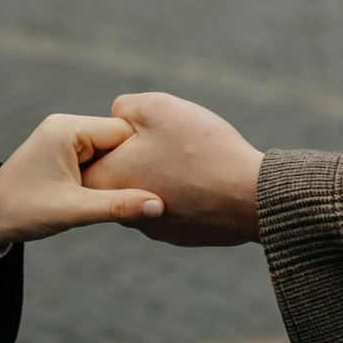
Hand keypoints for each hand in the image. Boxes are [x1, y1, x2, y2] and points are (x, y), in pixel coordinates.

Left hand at [0, 114, 163, 247]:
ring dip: (122, 172)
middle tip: (156, 190)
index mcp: (68, 129)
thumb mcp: (73, 210)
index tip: (162, 179)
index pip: (123, 132)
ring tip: (142, 194)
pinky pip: (100, 158)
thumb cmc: (23, 210)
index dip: (142, 155)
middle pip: (119, 140)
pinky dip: (110, 176)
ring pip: (111, 151)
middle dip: (133, 165)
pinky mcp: (66, 152)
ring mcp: (67, 138)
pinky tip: (122, 194)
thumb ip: (116, 205)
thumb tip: (158, 205)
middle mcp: (68, 126)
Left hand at [81, 93, 264, 246]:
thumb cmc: (201, 148)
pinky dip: (184, 190)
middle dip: (138, 152)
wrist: (250, 196)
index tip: (141, 126)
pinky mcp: (179, 236)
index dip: (115, 132)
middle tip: (168, 138)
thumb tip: (119, 116)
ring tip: (190, 156)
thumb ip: (126, 108)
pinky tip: (205, 177)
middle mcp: (123, 212)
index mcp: (107, 180)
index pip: (92, 152)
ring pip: (147, 187)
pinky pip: (173, 205)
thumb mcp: (157, 107)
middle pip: (120, 171)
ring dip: (161, 172)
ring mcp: (152, 228)